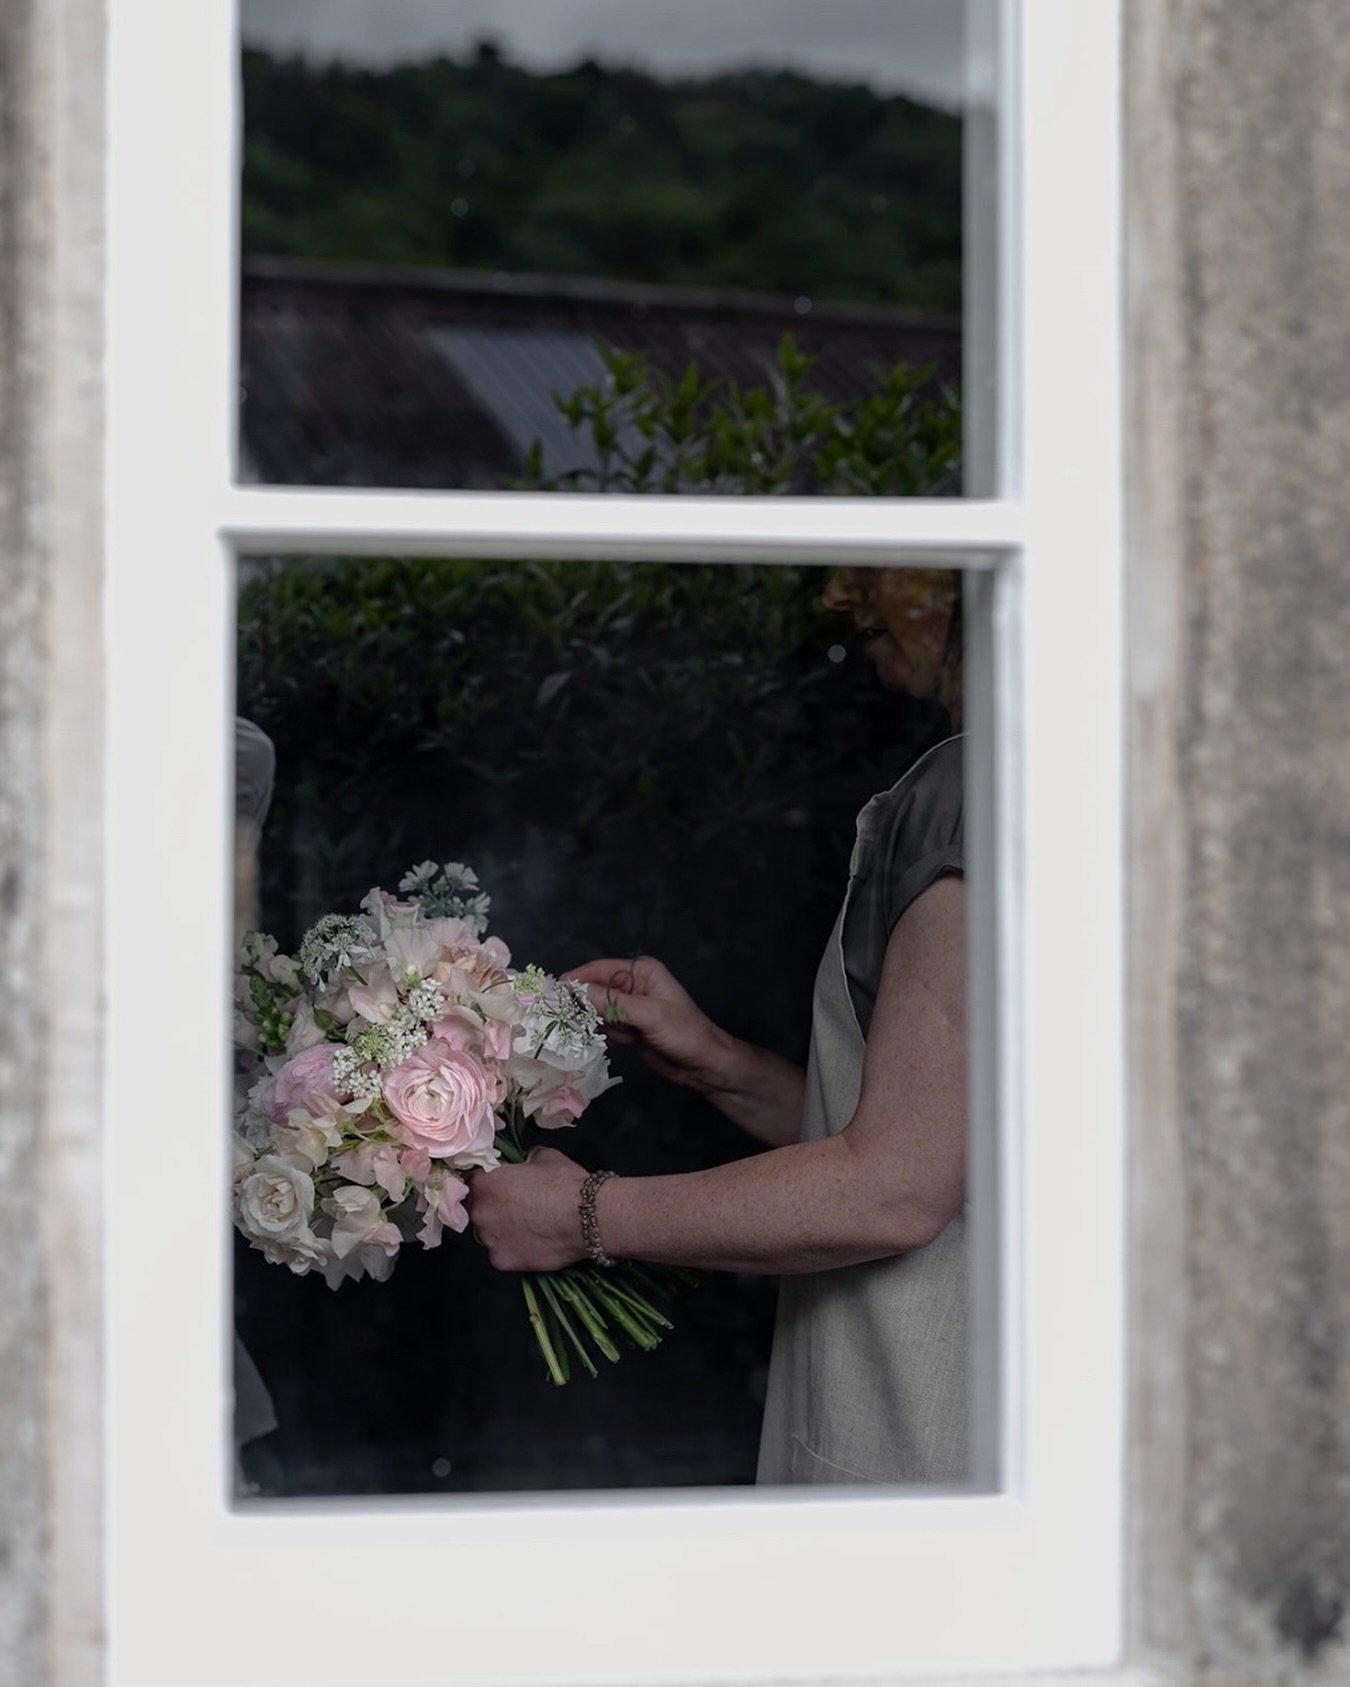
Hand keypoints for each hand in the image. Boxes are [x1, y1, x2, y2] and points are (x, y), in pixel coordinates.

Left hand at [466, 1146, 587, 1271]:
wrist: (587, 1217)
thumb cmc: (564, 1182)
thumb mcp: (544, 1157)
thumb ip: (525, 1160)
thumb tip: (525, 1164)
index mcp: (485, 1183)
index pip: (473, 1181)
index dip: (488, 1183)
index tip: (502, 1186)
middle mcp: (480, 1212)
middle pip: (478, 1209)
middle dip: (493, 1208)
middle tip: (517, 1208)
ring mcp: (489, 1240)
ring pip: (489, 1234)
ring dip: (501, 1230)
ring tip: (528, 1229)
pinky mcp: (502, 1261)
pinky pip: (502, 1254)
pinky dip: (513, 1250)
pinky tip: (532, 1244)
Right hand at [563, 956, 736, 1094]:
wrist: (704, 1065)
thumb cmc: (685, 1034)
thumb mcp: (650, 1015)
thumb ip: (614, 1003)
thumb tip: (579, 991)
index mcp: (641, 972)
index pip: (599, 970)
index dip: (575, 979)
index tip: (551, 992)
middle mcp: (633, 985)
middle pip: (594, 989)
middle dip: (580, 1003)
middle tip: (558, 1016)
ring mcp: (630, 1008)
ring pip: (596, 1011)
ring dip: (591, 1023)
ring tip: (584, 1032)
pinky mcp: (628, 1028)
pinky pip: (604, 1027)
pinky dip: (600, 1035)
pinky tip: (601, 1042)